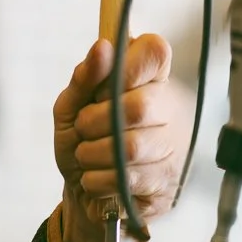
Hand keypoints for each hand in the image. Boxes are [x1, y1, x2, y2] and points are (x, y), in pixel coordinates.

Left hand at [52, 33, 183, 241]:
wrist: (84, 194)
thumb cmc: (82, 143)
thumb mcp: (71, 107)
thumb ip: (84, 78)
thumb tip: (102, 47)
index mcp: (147, 80)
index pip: (155, 52)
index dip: (126, 67)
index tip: (101, 89)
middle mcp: (167, 110)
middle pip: (140, 106)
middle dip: (95, 122)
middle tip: (83, 129)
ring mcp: (170, 149)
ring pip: (131, 148)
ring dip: (93, 154)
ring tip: (86, 156)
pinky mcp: (165, 184)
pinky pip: (127, 180)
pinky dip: (98, 180)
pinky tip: (97, 178)